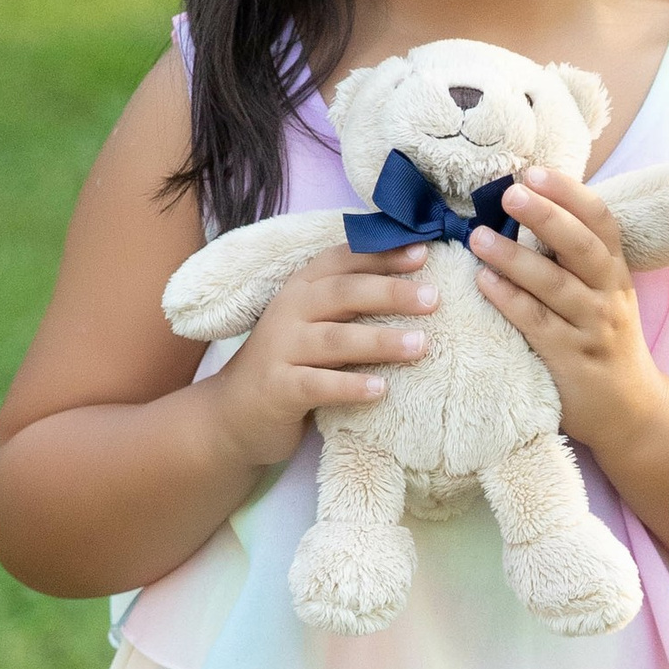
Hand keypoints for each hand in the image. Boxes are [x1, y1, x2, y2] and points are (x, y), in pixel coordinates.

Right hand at [203, 241, 434, 469]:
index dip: (381, 254)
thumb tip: (417, 288)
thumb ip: (350, 306)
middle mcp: (288, 312)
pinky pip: (318, 385)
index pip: (342, 261)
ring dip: (380, 341)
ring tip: (421, 345)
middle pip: (343, 294)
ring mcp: (280, 350)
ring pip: (335, 339)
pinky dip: (349, 386)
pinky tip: (380, 389)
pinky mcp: (278, 389)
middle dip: (390, 293)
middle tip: (434, 299)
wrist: (235, 415)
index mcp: (301, 289)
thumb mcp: (315, 326)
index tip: (423, 252)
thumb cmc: (291, 365)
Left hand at [471, 171, 662, 462]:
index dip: (569, 193)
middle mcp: (608, 296)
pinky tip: (483, 281)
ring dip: (515, 258)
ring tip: (478, 237)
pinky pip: (537, 325)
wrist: (630, 411)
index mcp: (615, 272)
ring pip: (555, 286)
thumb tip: (527, 207)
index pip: (600, 221)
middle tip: (509, 193)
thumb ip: (572, 258)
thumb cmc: (602, 342)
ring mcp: (591, 329)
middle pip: (581, 247)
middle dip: (547, 215)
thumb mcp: (602, 294)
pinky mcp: (571, 361)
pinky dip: (509, 300)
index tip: (535, 171)